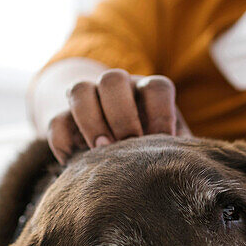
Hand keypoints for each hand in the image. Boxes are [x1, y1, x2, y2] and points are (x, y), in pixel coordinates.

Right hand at [47, 69, 190, 163]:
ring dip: (90, 120)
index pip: (157, 86)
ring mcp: (89, 101)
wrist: (117, 149)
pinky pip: (56, 120)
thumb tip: (188, 167)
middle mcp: (118, 89)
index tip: (164, 141)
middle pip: (113, 78)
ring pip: (80, 89)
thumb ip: (178, 152)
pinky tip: (75, 162)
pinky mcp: (64, 120)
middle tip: (128, 143)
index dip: (161, 113)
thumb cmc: (153, 151)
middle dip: (121, 113)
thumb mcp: (169, 148)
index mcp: (149, 93)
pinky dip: (63, 142)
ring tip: (101, 151)